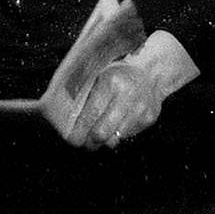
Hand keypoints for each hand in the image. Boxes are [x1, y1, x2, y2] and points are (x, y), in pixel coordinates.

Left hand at [64, 29, 198, 150]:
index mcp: (111, 82)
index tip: (71, 138)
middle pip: (102, 132)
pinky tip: (114, 127)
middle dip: (89, 142)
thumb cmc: (118, 73)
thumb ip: (84, 92)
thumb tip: (63, 115)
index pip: (91, 114)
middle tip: (82, 142)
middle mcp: (128, 96)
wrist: (151, 71)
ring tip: (96, 137)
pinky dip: (117, 135)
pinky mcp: (149, 119)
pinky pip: (127, 136)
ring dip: (103, 141)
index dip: (79, 130)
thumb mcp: (100, 75)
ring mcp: (140, 109)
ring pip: (115, 139)